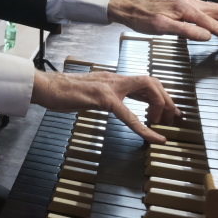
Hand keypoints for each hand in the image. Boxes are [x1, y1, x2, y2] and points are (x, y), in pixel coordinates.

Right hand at [30, 70, 178, 142]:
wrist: (45, 87)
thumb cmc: (62, 92)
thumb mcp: (89, 93)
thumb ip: (104, 96)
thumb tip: (114, 105)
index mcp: (111, 79)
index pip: (143, 81)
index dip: (160, 94)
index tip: (168, 111)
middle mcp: (113, 79)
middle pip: (151, 81)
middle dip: (167, 99)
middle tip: (173, 118)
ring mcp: (109, 87)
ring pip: (147, 89)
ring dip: (160, 108)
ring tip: (162, 126)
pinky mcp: (103, 98)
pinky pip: (129, 114)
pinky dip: (145, 128)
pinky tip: (154, 138)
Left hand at [107, 0, 217, 50]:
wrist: (129, 7)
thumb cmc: (142, 18)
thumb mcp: (162, 27)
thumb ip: (186, 31)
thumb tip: (208, 35)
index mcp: (188, 10)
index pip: (217, 25)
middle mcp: (192, 4)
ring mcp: (189, 4)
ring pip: (217, 11)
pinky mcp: (185, 6)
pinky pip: (209, 11)